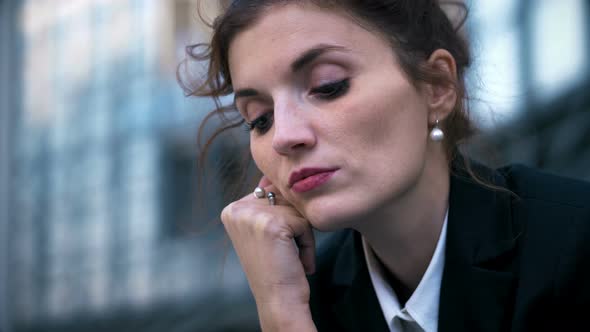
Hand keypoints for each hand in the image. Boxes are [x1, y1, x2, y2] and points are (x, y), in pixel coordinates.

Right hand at [221, 176, 316, 330]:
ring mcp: (252, 215)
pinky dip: (308, 243)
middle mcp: (237, 208)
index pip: (272, 193)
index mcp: (232, 209)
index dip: (284, 220)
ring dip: (303, 234)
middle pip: (285, 198)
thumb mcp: (265, 231)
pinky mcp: (271, 223)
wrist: (278, 300)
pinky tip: (296, 261)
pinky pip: (305, 222)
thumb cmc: (277, 268)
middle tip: (283, 254)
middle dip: (294, 226)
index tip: (275, 246)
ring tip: (290, 257)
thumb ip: (270, 204)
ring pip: (296, 209)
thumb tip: (281, 177)